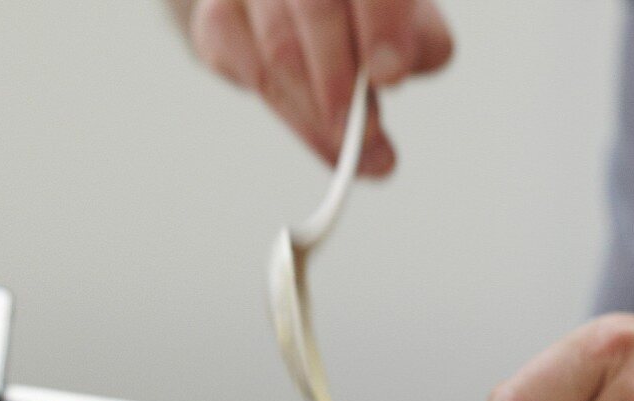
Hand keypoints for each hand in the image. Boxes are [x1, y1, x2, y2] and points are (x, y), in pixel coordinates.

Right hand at [183, 0, 451, 175]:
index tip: (391, 76)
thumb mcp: (405, 18)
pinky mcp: (216, 19)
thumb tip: (398, 70)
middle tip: (367, 136)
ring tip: (353, 152)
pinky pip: (249, 74)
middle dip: (343, 82)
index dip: (380, 23)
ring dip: (320, 114)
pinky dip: (292, 115)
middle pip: (315, 8)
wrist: (291, 8)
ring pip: (279, 52)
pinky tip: (320, 133)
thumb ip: (418, 39)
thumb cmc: (362, 13)